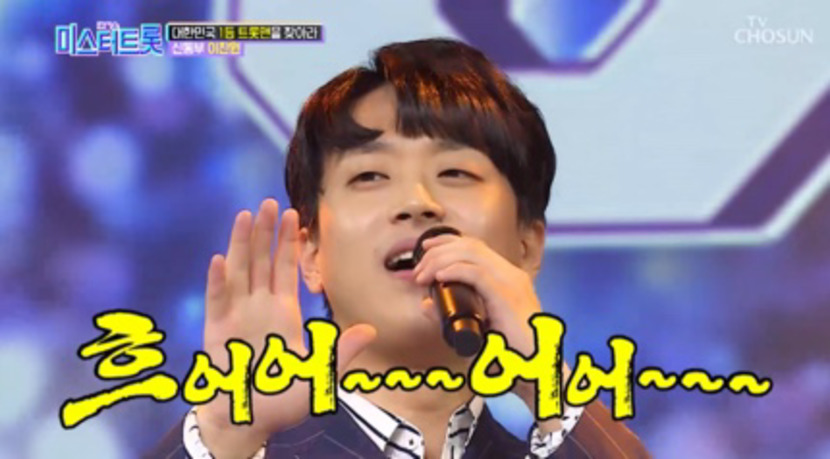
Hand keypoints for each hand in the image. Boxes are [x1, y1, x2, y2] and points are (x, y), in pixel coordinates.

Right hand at [197, 199, 375, 458]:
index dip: (288, 241)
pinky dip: (218, 281)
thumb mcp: (320, 376)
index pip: (285, 268)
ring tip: (246, 216)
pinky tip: (220, 259)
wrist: (249, 421)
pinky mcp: (216, 330)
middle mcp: (258, 307)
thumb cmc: (282, 400)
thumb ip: (341, 352)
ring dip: (242, 244)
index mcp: (283, 313)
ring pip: (239, 271)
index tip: (292, 214)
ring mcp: (236, 315)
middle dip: (266, 232)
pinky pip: (217, 301)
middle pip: (262, 261)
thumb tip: (369, 330)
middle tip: (269, 202)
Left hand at [411, 234, 569, 405]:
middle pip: (470, 245)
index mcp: (507, 279)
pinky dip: (454, 271)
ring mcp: (511, 283)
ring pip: (471, 254)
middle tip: (418, 269)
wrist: (537, 373)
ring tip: (423, 275)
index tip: (424, 248)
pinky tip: (439, 277)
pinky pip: (477, 274)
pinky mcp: (508, 296)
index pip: (475, 246)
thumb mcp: (474, 330)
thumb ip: (450, 316)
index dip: (447, 241)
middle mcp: (511, 275)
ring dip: (441, 260)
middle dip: (438, 250)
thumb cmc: (510, 356)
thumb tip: (425, 304)